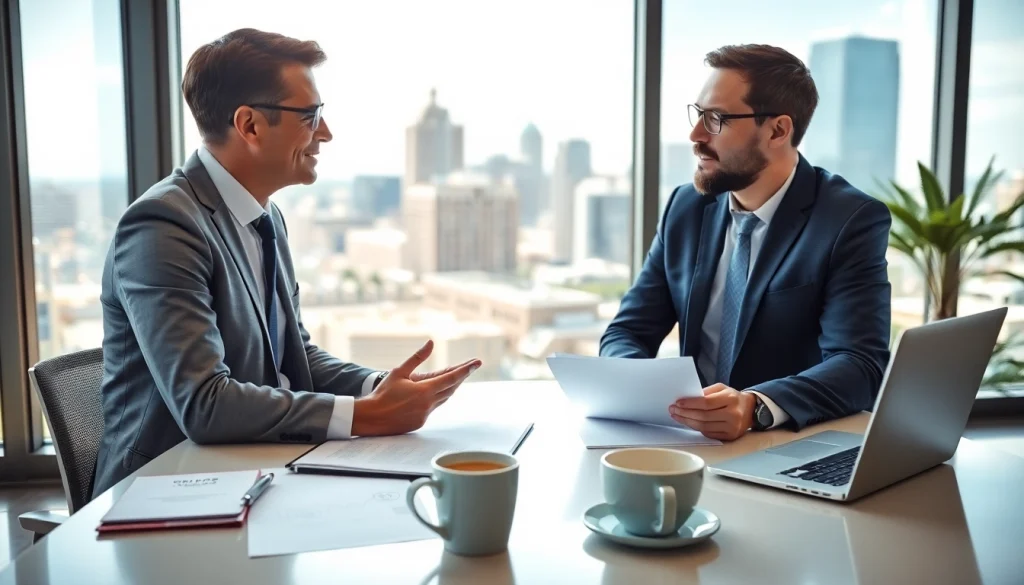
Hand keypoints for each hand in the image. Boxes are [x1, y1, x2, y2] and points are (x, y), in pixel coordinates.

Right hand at [352, 340, 479, 436]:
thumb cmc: (383, 393)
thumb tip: (431, 343)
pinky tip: (435, 393)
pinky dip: (436, 399)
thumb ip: (418, 358)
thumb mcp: (399, 371)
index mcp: (424, 391)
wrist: (371, 417)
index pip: (451, 378)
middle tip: (469, 367)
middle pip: (451, 388)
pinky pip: (434, 408)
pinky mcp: (420, 422)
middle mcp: (428, 404)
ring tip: (457, 377)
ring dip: (450, 388)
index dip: (466, 370)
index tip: (477, 363)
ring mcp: (425, 415)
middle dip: (460, 377)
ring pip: (444, 399)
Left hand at [668, 384, 756, 440]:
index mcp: (731, 399)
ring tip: (677, 416)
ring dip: (687, 422)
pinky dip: (696, 428)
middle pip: (703, 416)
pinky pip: (708, 433)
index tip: (678, 403)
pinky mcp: (729, 437)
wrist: (750, 410)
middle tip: (673, 410)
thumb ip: (705, 392)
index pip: (706, 403)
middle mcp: (733, 414)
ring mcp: (732, 428)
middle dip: (685, 413)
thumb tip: (687, 399)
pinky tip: (688, 422)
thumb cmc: (732, 398)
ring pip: (704, 427)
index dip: (690, 404)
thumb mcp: (721, 388)